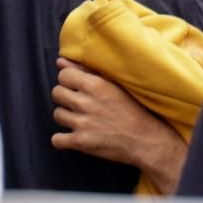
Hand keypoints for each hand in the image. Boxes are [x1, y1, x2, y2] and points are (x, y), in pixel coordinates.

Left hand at [51, 59, 184, 191]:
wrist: (146, 139)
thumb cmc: (134, 110)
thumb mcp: (114, 84)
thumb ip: (85, 70)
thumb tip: (60, 61)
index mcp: (95, 84)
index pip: (63, 75)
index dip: (70, 81)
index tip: (78, 88)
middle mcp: (86, 102)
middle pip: (56, 93)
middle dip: (66, 97)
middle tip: (80, 104)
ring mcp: (82, 123)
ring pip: (57, 115)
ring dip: (67, 117)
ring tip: (81, 120)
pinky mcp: (81, 142)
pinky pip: (57, 140)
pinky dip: (63, 140)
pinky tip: (74, 137)